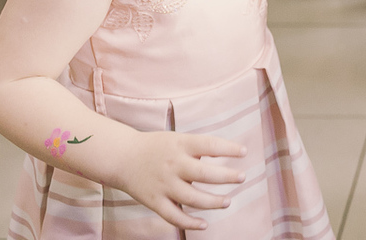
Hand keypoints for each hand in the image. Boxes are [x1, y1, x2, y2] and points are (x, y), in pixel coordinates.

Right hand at [110, 130, 246, 230]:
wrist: (121, 157)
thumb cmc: (156, 147)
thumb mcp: (177, 139)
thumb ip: (197, 149)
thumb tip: (223, 158)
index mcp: (180, 145)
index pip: (210, 145)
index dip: (229, 148)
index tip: (244, 152)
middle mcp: (173, 164)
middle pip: (204, 174)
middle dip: (226, 177)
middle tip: (242, 177)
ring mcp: (164, 184)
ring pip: (193, 198)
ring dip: (213, 202)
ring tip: (227, 201)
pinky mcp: (154, 201)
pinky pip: (174, 216)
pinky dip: (189, 223)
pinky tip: (204, 224)